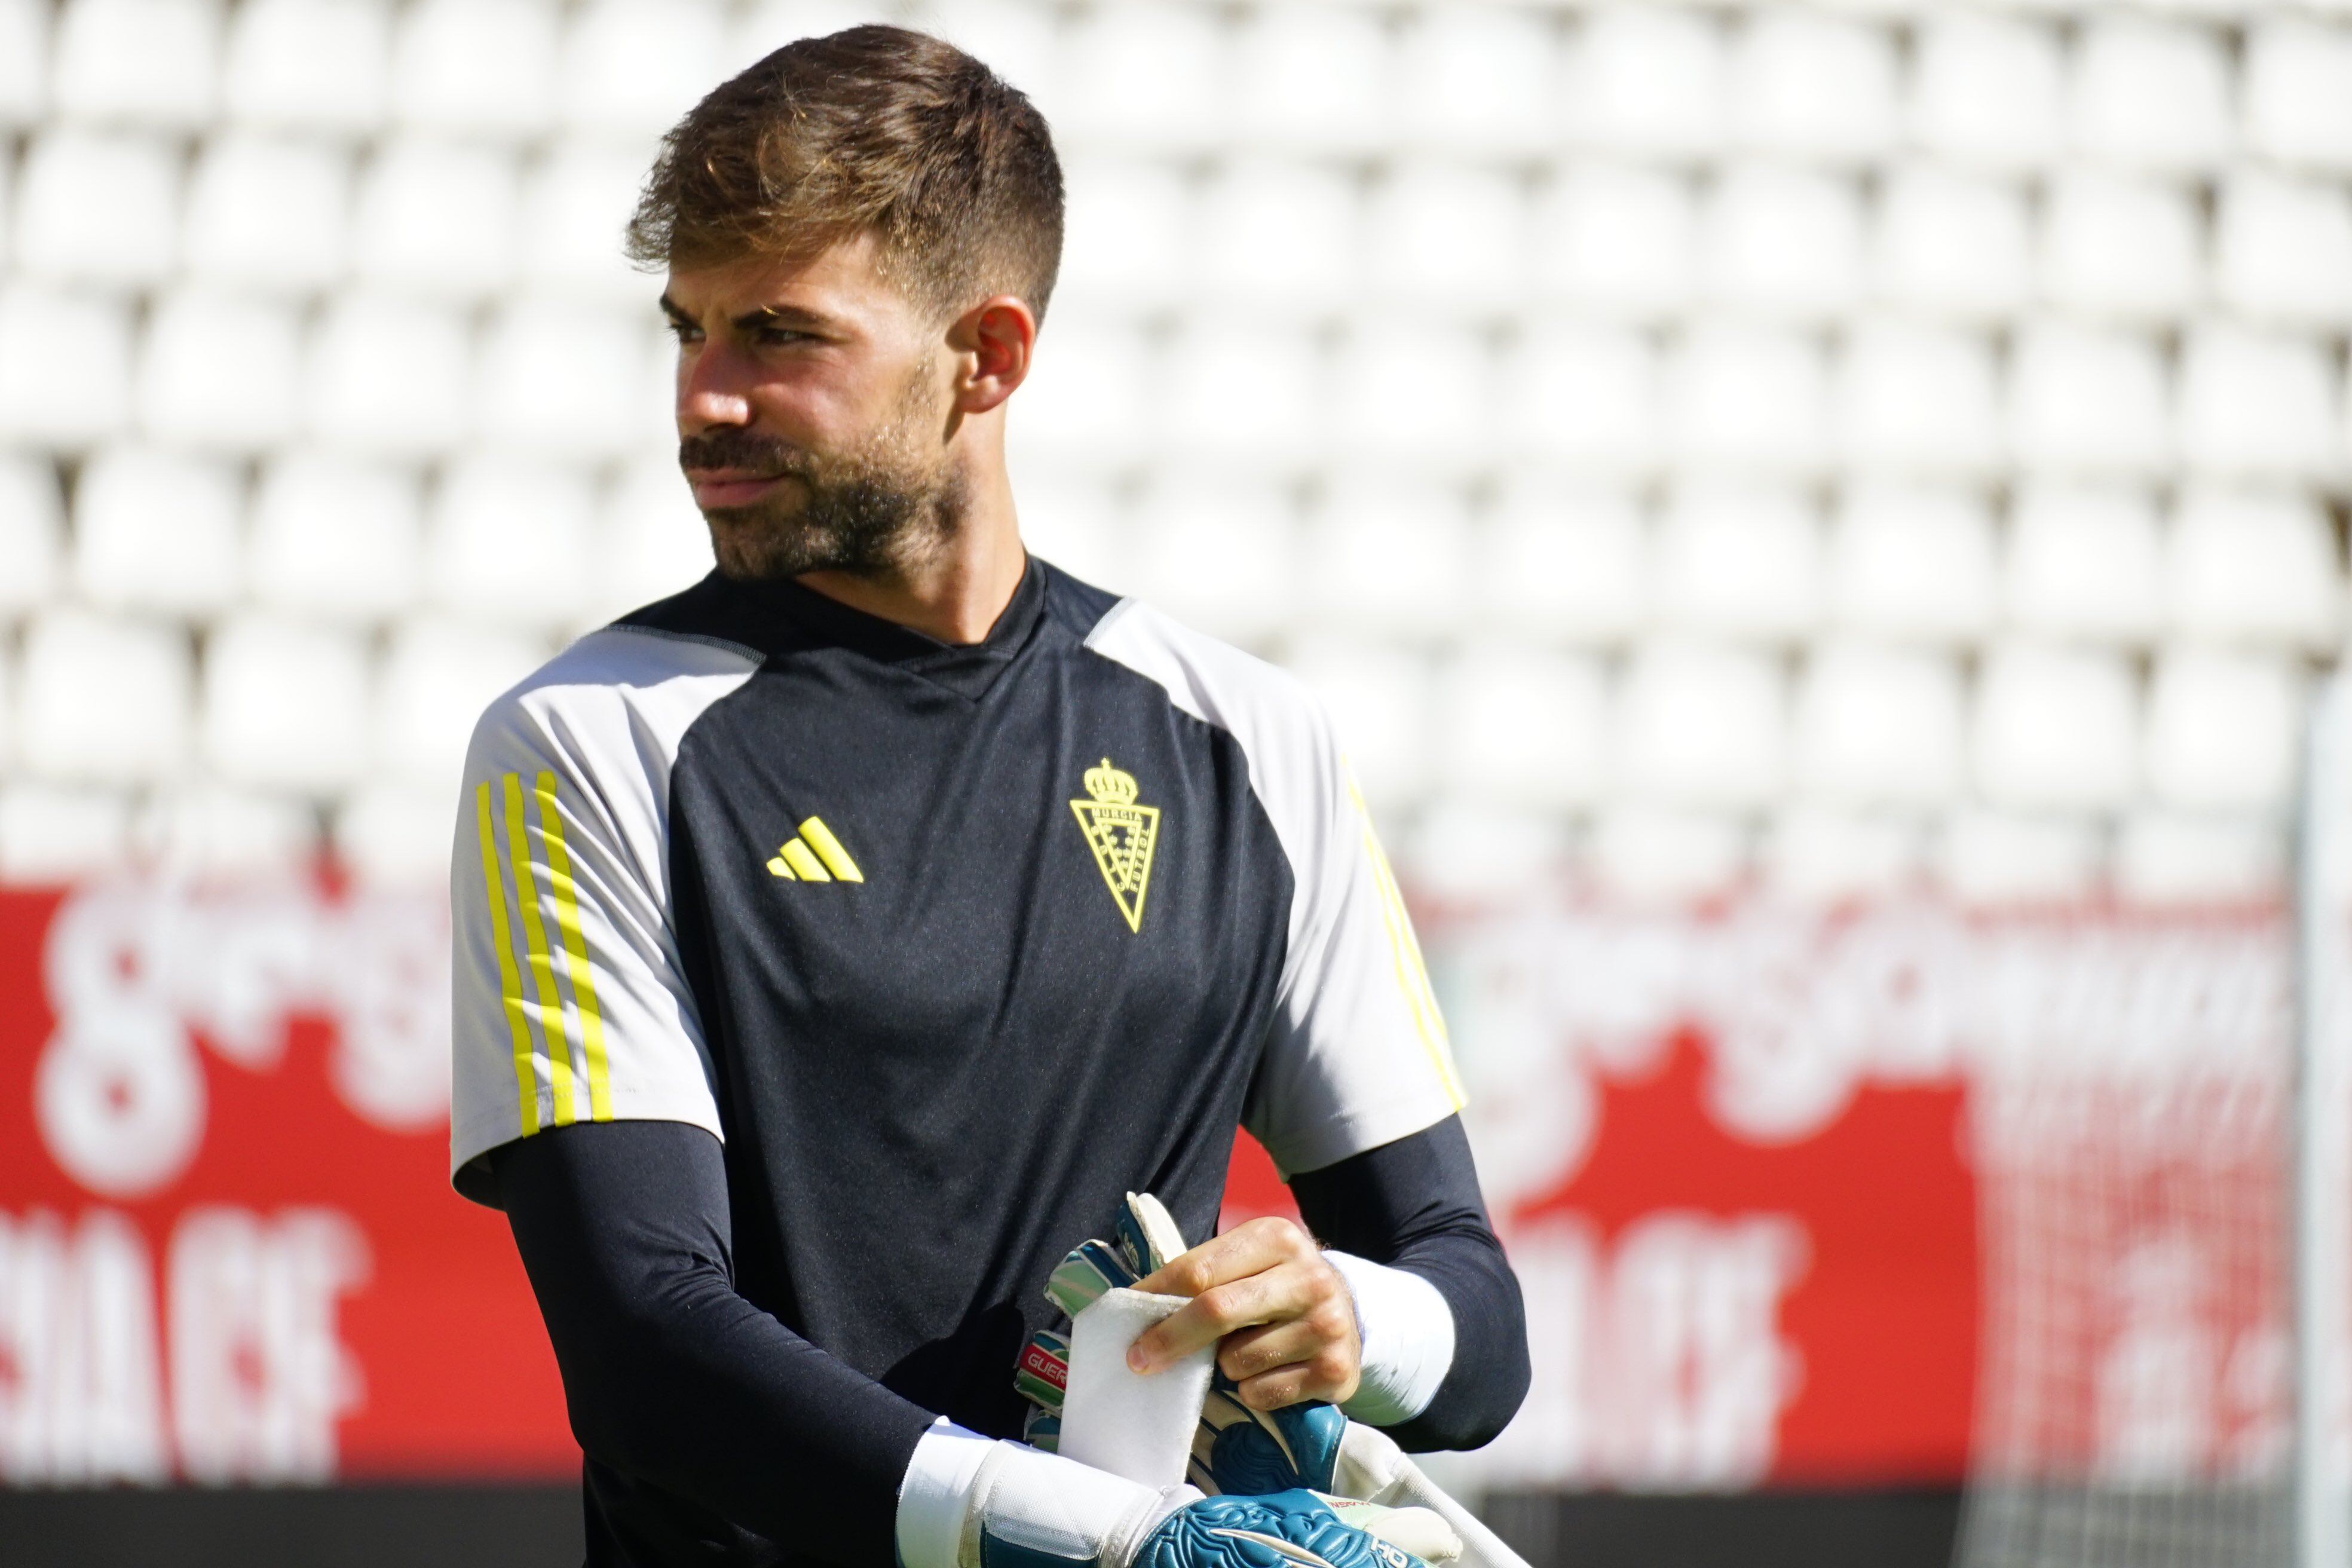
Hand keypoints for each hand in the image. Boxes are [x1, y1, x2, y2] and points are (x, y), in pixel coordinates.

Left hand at [1126, 1217, 1361, 1409]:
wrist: (1347, 1314)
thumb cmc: (1273, 1287)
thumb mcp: (1244, 1264)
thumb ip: (1198, 1278)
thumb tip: (1133, 1306)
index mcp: (1276, 1238)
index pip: (1199, 1269)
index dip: (1156, 1296)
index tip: (1128, 1322)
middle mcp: (1308, 1278)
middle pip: (1217, 1309)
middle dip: (1170, 1338)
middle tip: (1140, 1361)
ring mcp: (1326, 1325)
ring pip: (1236, 1360)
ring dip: (1224, 1365)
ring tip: (1245, 1351)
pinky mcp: (1334, 1370)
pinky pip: (1261, 1393)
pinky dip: (1251, 1390)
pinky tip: (1271, 1371)